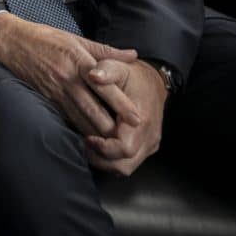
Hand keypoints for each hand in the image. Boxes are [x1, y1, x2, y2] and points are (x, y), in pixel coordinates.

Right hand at [0, 12, 141, 137]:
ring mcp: (54, 91)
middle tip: (127, 140)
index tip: (138, 119)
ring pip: (79, 119)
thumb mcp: (76, 38)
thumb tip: (133, 55)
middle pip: (94, 110)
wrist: (11, 41)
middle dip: (111, 128)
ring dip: (95, 133)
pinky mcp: (44, 98)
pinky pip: (64, 118)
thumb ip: (106, 50)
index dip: (122, 105)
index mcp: (79, 61)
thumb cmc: (44, 38)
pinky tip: (87, 138)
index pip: (106, 87)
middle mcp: (68, 79)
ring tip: (111, 144)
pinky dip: (77, 129)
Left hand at [83, 59, 166, 175]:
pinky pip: (129, 162)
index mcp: (143, 120)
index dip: (102, 147)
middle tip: (82, 144)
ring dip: (105, 162)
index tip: (86, 137)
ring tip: (88, 147)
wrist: (152, 81)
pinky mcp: (146, 146)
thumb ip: (106, 70)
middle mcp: (149, 137)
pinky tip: (98, 147)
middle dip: (100, 159)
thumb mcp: (118, 67)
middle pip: (124, 165)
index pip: (123, 148)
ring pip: (126, 168)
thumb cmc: (131, 75)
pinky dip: (112, 159)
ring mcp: (150, 144)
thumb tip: (94, 75)